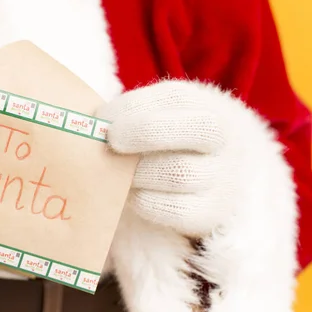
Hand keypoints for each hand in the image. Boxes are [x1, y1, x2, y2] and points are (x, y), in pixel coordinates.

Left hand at [99, 80, 297, 311]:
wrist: (212, 172)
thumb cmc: (165, 138)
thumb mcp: (155, 114)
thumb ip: (128, 116)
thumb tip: (89, 128)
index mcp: (203, 104)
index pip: (173, 98)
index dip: (131, 107)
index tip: (101, 119)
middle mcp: (222, 138)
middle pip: (196, 128)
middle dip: (145, 131)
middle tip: (111, 141)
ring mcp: (223, 177)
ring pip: (178, 173)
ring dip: (137, 172)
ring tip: (116, 172)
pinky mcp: (211, 213)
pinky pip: (174, 210)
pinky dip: (143, 202)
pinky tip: (130, 194)